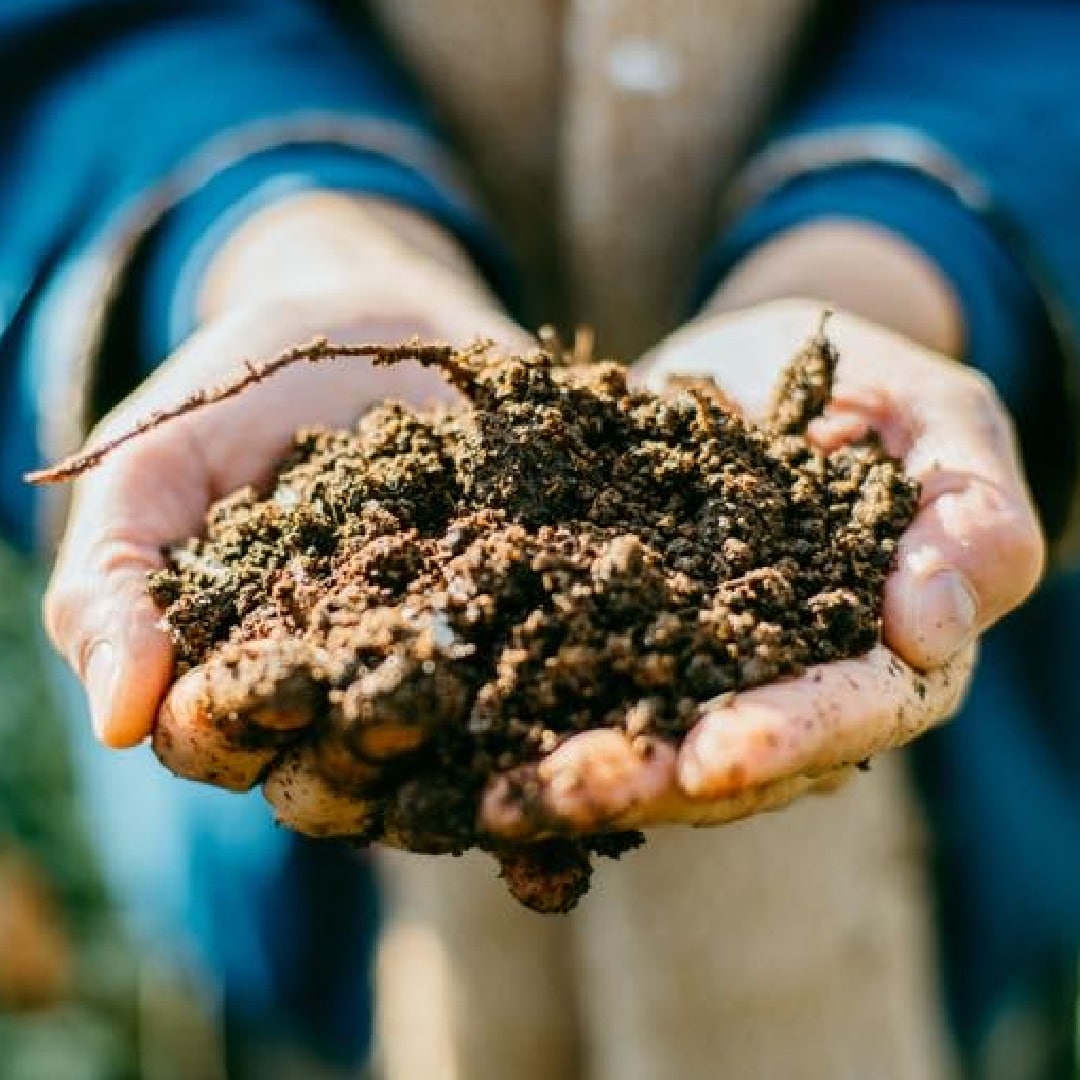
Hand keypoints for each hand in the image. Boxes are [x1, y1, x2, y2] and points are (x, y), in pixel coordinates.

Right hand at [43, 193, 530, 753]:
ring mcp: (432, 680)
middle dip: (362, 752)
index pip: (218, 739)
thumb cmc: (248, 392)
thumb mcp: (159, 460)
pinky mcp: (519, 641)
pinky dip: (561, 729)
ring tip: (509, 737)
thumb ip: (114, 577)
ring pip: (440, 765)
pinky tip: (592, 741)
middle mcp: (333, 701)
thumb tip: (116, 723)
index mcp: (233, 674)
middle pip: (335, 777)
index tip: (275, 685)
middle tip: (407, 704)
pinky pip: (536, 707)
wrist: (376, 321)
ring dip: (471, 762)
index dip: (235, 724)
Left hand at [481, 299, 1043, 837]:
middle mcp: (800, 687)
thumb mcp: (940, 417)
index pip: (853, 710)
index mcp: (891, 653)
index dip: (789, 738)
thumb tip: (929, 633)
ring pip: (656, 743)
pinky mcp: (636, 645)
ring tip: (497, 791)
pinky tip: (477, 745)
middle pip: (737, 757)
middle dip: (649, 778)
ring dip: (581, 771)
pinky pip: (595, 692)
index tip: (709, 758)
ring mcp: (711, 675)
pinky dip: (540, 718)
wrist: (756, 369)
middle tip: (561, 792)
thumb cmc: (870, 389)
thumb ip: (970, 513)